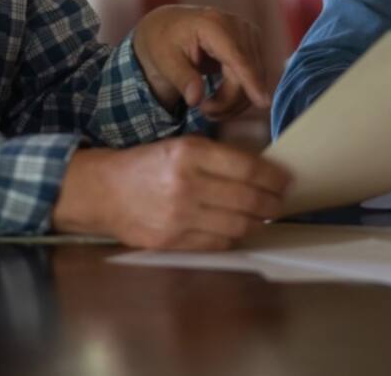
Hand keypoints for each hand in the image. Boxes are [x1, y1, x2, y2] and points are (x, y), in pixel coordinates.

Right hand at [52, 137, 290, 248]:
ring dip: (256, 222)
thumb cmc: (146, 164)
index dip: (274, 177)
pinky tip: (238, 228)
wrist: (104, 191)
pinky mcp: (172, 241)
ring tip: (262, 215)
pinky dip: (234, 237)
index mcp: (190, 153)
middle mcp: (186, 184)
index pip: (248, 169)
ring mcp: (179, 216)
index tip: (286, 180)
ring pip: (237, 225)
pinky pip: (217, 244)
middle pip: (248, 199)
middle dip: (271, 202)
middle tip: (280, 201)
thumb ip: (218, 158)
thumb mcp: (181, 146)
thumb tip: (261, 172)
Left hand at [133, 5, 268, 119]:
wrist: (167, 26)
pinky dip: (241, 92)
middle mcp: (237, 24)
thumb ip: (181, 79)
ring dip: (235, 100)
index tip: (263, 103)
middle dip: (229, 100)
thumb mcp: (164, 60)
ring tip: (209, 107)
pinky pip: (255, 75)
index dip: (251, 81)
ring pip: (255, 77)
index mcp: (213, 24)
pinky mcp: (252, 43)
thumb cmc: (163, 42)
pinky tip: (221, 98)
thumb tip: (195, 99)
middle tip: (204, 112)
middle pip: (247, 72)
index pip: (238, 57)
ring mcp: (248, 32)